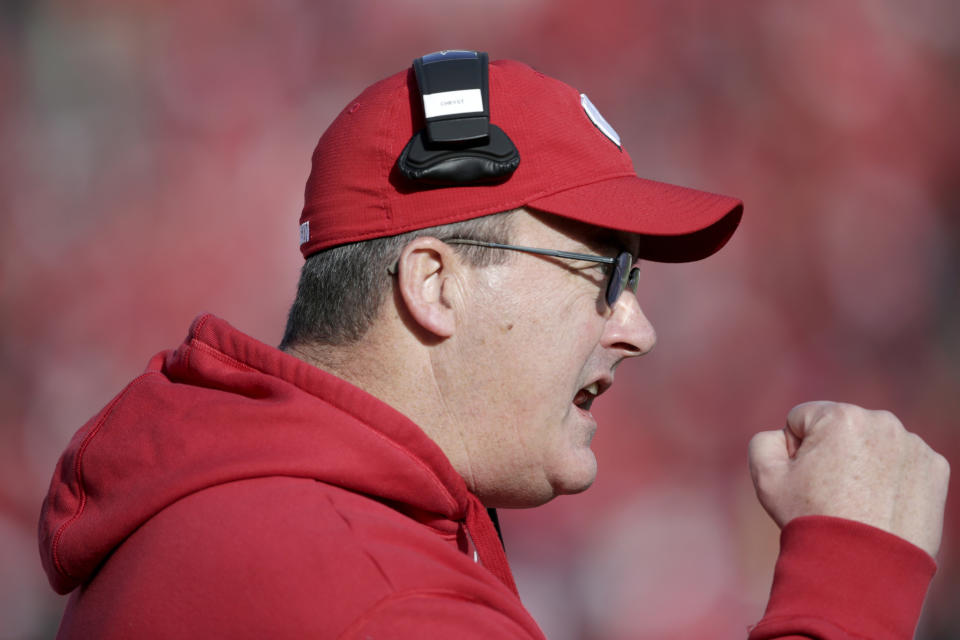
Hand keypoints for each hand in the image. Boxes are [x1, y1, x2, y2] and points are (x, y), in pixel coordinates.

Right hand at [749, 401, 949, 556]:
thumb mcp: (766, 477)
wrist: (861, 567)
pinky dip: (893, 478)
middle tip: (832, 492)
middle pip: (842, 428)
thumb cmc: (811, 519)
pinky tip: (883, 504)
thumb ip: (765, 441)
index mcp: (840, 416)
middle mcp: (882, 421)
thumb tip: (784, 435)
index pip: (803, 418)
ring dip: (864, 463)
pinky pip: (903, 462)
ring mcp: (914, 445)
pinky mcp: (935, 468)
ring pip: (874, 443)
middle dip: (833, 452)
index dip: (796, 451)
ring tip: (859, 500)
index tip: (806, 480)